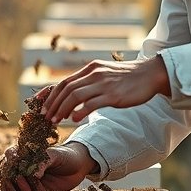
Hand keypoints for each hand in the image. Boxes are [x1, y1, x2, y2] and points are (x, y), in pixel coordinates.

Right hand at [0, 142, 97, 190]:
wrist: (78, 167)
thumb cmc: (66, 156)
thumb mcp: (56, 155)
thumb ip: (43, 162)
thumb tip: (32, 175)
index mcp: (26, 151)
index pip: (10, 156)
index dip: (11, 164)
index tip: (19, 172)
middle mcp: (22, 164)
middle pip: (7, 172)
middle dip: (14, 182)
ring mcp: (25, 177)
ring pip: (10, 184)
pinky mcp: (30, 188)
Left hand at [40, 56, 170, 123]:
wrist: (150, 74)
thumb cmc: (128, 78)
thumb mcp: (105, 74)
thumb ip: (91, 81)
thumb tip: (75, 95)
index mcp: (90, 69)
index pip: (64, 82)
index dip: (50, 94)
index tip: (40, 106)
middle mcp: (94, 74)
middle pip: (66, 89)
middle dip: (53, 104)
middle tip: (45, 117)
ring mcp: (103, 84)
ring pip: (75, 96)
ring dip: (62, 109)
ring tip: (56, 121)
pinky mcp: (113, 95)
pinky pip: (92, 103)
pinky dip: (80, 111)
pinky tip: (74, 119)